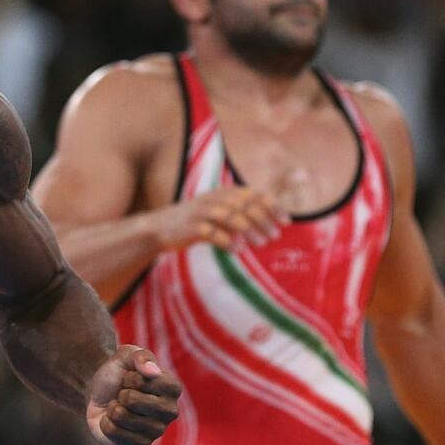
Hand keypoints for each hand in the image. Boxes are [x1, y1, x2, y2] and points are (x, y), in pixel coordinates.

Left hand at [85, 345, 180, 444]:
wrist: (99, 394)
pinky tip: (115, 421)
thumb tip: (153, 371)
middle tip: (123, 394)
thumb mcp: (125, 355)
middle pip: (133, 400)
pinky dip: (107, 423)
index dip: (131, 377)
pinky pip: (114, 433)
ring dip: (113, 408)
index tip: (130, 378)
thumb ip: (139, 356)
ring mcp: (157, 431)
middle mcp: (170, 411)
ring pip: (121, 416)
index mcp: (173, 388)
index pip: (149, 381)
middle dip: (120, 393)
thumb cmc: (118, 373)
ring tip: (120, 406)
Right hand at [155, 186, 287, 250]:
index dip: (271, 206)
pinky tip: (238, 250)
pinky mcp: (190, 227)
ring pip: (229, 217)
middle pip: (243, 205)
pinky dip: (227, 241)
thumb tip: (269, 226)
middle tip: (275, 236)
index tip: (286, 221)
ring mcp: (200, 212)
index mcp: (221, 193)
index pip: (252, 195)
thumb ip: (239, 215)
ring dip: (248, 230)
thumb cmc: (193, 222)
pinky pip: (212, 233)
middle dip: (262, 220)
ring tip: (261, 243)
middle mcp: (212, 199)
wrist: (158, 228)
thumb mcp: (216, 213)